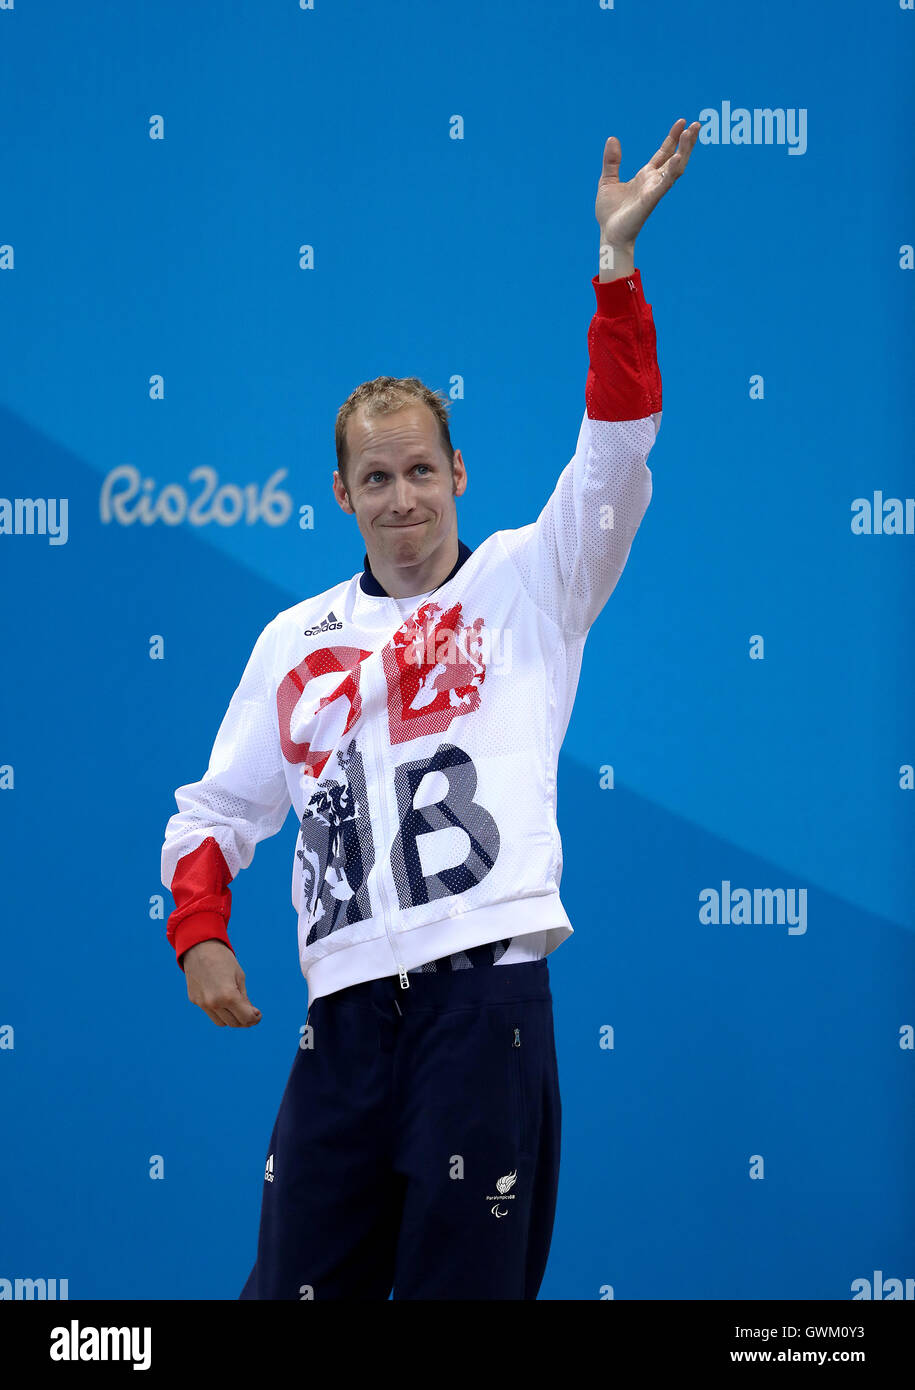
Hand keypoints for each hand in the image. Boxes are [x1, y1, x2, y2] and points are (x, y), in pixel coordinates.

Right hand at [182, 939, 262, 1026]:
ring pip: (221, 1022)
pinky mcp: (194, 1000)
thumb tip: (250, 1015)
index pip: (245, 1018)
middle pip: (234, 1023)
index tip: (258, 1014)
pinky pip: (210, 1012)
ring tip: (237, 1008)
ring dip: (231, 1018)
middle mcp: (214, 1003)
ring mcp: (202, 1003)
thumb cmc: (223, 959)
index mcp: (228, 996)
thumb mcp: (240, 977)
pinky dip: (219, 1010)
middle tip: (251, 1013)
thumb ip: (244, 999)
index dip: (255, 1019)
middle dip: (245, 1020)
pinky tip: (223, 999)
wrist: (199, 947)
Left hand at [595, 118, 699, 248]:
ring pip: (675, 168)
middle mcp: (653, 181)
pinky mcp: (651, 199)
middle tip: (697, 124)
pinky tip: (679, 157)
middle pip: (675, 158)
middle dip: (686, 142)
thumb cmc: (610, 213)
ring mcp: (654, 190)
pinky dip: (673, 170)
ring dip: (685, 151)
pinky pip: (665, 183)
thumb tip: (612, 139)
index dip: (672, 138)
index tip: (682, 122)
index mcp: (645, 176)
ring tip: (691, 133)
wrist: (609, 234)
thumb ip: (612, 161)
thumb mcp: (607, 180)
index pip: (663, 153)